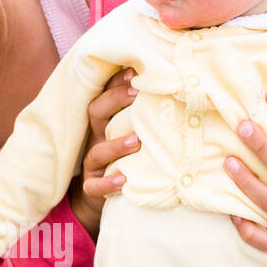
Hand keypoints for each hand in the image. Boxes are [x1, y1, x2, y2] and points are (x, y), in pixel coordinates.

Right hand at [69, 68, 139, 239]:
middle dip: (114, 101)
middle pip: (96, 113)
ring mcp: (92, 164)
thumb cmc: (125, 156)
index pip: (107, 94)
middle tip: (136, 93)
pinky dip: (107, 183)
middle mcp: (97, 138)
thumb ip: (146, 114)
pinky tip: (122, 180)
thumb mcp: (131, 131)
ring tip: (136, 141)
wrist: (101, 195)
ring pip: (96, 151)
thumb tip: (175, 85)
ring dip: (115, 145)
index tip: (135, 70)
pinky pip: (94, 185)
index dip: (117, 82)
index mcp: (106, 122)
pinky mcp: (91, 186)